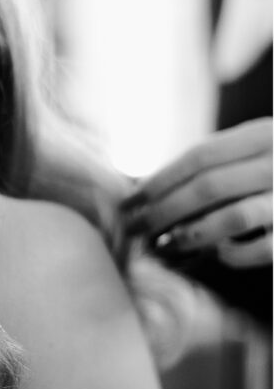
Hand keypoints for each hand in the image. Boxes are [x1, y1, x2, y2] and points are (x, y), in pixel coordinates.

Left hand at [122, 118, 272, 268]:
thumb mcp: (256, 151)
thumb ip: (218, 162)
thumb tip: (147, 186)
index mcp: (264, 135)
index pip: (200, 156)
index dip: (160, 179)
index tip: (129, 200)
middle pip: (208, 186)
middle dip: (163, 210)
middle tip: (134, 229)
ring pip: (233, 217)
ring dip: (192, 233)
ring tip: (165, 245)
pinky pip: (261, 248)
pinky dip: (235, 254)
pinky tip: (219, 254)